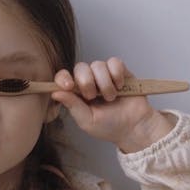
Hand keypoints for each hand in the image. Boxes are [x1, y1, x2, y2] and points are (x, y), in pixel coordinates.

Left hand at [51, 57, 173, 150]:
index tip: (69, 86)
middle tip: (94, 97)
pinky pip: (114, 62)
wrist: (134, 127)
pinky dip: (117, 74)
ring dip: (105, 83)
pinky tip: (120, 86)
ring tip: (111, 97)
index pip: (64, 77)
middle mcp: (90, 81)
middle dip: (87, 82)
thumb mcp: (87, 120)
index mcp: (77, 93)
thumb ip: (72, 105)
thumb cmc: (109, 127)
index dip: (63, 78)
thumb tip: (55, 92)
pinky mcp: (120, 71)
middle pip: (81, 67)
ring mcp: (105, 75)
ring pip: (98, 65)